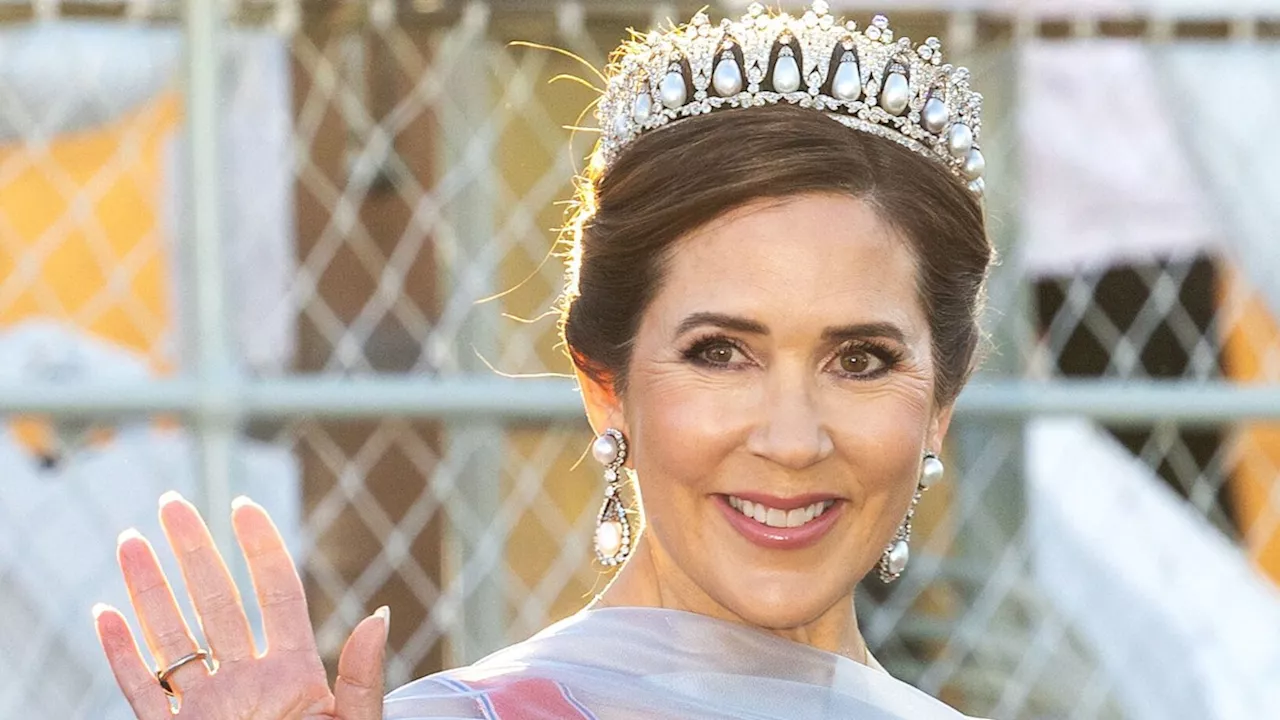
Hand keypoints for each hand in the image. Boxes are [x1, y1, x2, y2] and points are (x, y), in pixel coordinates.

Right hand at [94, 492, 388, 718]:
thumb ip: (363, 680)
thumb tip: (379, 615)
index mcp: (298, 674)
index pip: (276, 595)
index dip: (260, 549)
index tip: (242, 506)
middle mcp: (247, 683)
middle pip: (215, 604)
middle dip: (192, 553)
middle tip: (170, 504)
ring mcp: (208, 711)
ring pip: (171, 640)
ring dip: (149, 592)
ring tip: (130, 542)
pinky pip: (141, 694)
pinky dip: (121, 658)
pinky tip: (105, 616)